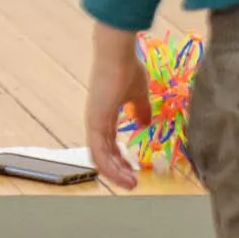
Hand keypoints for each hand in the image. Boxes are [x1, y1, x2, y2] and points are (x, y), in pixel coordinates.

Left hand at [84, 21, 149, 191]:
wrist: (117, 53)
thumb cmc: (127, 68)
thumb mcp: (138, 93)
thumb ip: (140, 109)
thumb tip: (145, 123)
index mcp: (105, 115)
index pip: (110, 144)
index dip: (121, 159)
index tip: (134, 169)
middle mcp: (96, 121)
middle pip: (104, 154)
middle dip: (118, 171)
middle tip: (133, 183)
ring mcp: (93, 122)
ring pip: (99, 158)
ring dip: (115, 174)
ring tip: (130, 184)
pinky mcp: (94, 122)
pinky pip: (98, 153)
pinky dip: (110, 167)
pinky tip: (123, 175)